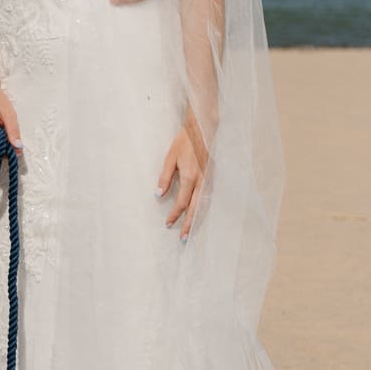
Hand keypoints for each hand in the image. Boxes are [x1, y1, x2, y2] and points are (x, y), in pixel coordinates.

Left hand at [157, 117, 207, 236]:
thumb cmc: (184, 143)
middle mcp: (201, 181)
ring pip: (204, 205)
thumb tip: (158, 195)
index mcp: (189, 177)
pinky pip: (208, 197)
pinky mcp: (212, 178)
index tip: (168, 223)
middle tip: (184, 238)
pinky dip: (203, 208)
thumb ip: (165, 178)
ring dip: (197, 218)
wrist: (202, 131)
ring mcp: (208, 180)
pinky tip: (199, 214)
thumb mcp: (170, 158)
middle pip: (195, 208)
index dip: (174, 214)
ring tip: (191, 230)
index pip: (181, 202)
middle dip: (189, 224)